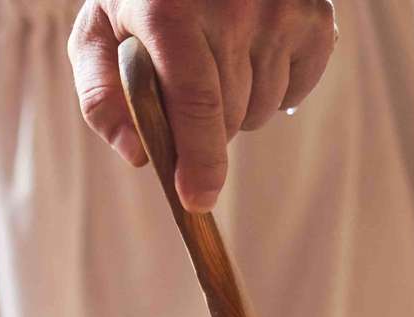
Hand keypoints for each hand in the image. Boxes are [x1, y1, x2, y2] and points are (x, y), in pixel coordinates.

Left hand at [68, 0, 336, 211]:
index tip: (197, 200)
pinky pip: (296, 90)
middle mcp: (235, 6)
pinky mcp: (316, 16)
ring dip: (236, 109)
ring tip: (215, 65)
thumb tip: (138, 155)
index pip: (196, 104)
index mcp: (171, 11)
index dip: (199, 160)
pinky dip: (272, 89)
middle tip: (182, 97)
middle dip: (203, 132)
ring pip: (260, 110)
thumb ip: (100, 96)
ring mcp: (282, 9)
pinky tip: (250, 57)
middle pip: (228, 117)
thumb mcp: (97, 33)